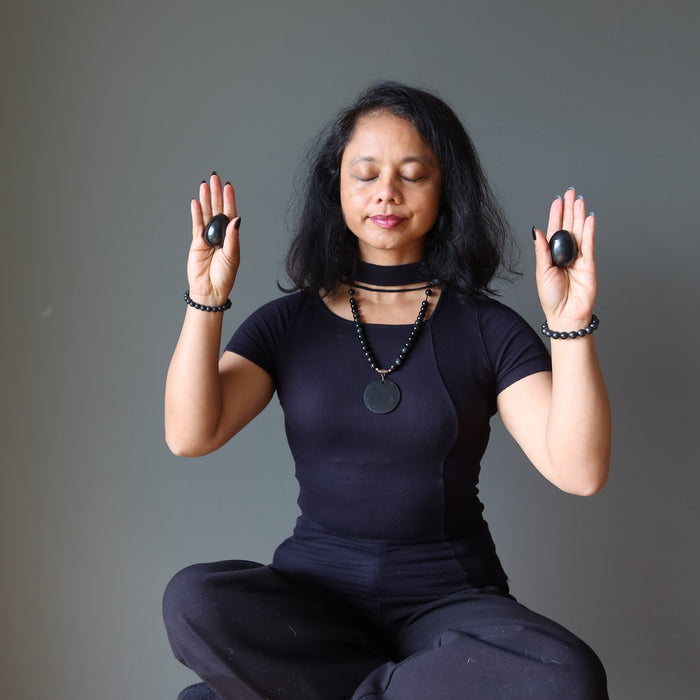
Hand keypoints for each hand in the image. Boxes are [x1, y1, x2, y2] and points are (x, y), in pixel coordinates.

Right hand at [187, 173, 240, 304]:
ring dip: (206, 199)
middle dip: (217, 193)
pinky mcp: (196, 243)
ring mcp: (208, 237)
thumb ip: (232, 237)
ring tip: (205, 184)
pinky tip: (196, 202)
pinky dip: (196, 213)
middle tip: (215, 177)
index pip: (231, 214)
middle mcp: (220, 234)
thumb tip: (236, 219)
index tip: (228, 186)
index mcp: (232, 237)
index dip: (229, 199)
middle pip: (218, 209)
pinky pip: (196, 225)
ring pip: (206, 214)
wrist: (210, 291)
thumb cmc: (224, 277)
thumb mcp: (232, 257)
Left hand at [533, 187, 596, 325]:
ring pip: (580, 232)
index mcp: (552, 255)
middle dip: (569, 209)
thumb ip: (542, 250)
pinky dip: (590, 231)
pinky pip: (590, 244)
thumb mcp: (541, 271)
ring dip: (580, 216)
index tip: (558, 200)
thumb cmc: (551, 297)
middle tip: (570, 193)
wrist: (565, 315)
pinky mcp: (589, 264)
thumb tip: (537, 231)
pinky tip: (589, 218)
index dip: (556, 215)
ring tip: (579, 200)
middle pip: (569, 227)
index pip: (555, 230)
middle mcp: (566, 254)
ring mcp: (579, 258)